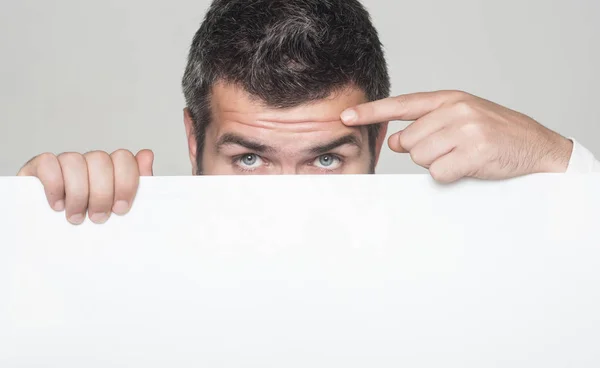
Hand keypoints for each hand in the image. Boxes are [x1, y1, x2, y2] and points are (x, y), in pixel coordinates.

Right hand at [17, 149, 153, 224]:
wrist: (54, 245)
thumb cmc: (93, 227)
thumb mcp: (120, 212)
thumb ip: (138, 186)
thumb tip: (147, 155)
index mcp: (111, 170)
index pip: (123, 158)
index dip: (125, 182)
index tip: (120, 209)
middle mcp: (88, 162)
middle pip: (100, 159)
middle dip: (101, 192)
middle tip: (99, 218)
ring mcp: (63, 164)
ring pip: (74, 160)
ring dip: (78, 193)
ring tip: (76, 217)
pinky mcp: (37, 168)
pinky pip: (48, 162)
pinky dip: (54, 185)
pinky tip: (58, 205)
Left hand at [341, 90, 572, 182]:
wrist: (536, 146)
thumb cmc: (495, 133)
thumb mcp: (460, 119)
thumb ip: (426, 126)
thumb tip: (395, 141)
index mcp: (449, 99)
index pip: (401, 104)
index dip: (371, 112)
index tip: (346, 117)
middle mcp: (455, 110)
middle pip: (408, 141)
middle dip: (424, 151)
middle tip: (451, 149)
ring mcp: (465, 130)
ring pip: (421, 158)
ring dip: (438, 164)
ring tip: (463, 156)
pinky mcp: (473, 152)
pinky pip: (439, 173)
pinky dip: (450, 176)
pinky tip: (469, 167)